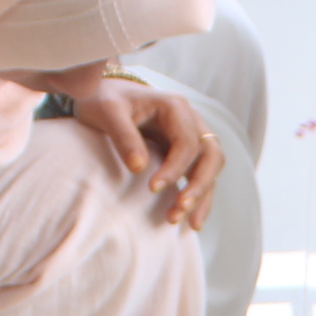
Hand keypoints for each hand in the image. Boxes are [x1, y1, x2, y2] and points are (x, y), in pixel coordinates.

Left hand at [68, 78, 222, 230]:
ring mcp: (192, 137)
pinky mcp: (187, 153)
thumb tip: (139, 168)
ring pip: (212, 168)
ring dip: (201, 196)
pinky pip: (202, 176)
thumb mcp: (108, 112)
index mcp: (175, 107)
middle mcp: (191, 121)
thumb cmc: (106, 100)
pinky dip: (200, 198)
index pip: (187, 142)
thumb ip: (124, 136)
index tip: (153, 188)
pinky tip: (191, 221)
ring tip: (180, 219)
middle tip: (179, 207)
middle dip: (199, 185)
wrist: (104, 95)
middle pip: (212, 155)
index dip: (174, 168)